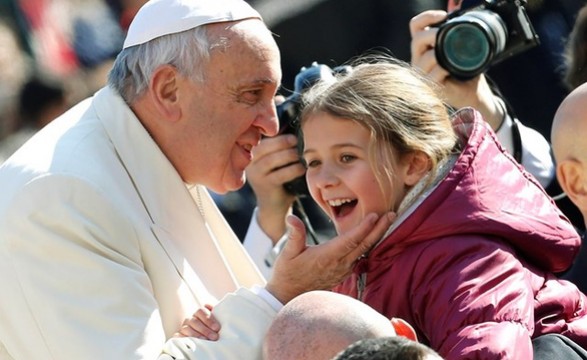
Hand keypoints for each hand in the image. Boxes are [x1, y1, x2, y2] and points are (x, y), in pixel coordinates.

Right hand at [173, 304, 219, 340]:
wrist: (208, 335)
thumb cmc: (214, 327)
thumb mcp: (217, 319)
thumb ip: (218, 314)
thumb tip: (221, 310)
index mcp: (199, 312)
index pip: (201, 311)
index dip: (209, 319)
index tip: (217, 328)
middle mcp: (190, 319)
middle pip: (194, 321)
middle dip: (205, 330)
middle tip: (214, 337)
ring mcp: (184, 327)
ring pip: (186, 329)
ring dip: (196, 335)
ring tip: (205, 341)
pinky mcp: (179, 336)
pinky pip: (178, 336)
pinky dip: (182, 339)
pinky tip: (191, 342)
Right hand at [246, 134, 305, 242]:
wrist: (274, 207)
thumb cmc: (279, 180)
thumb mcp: (276, 162)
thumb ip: (279, 148)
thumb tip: (294, 130)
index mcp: (251, 155)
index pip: (261, 140)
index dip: (276, 136)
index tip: (292, 134)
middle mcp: (249, 165)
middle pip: (263, 148)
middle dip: (282, 142)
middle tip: (296, 140)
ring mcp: (255, 176)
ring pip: (271, 160)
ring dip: (288, 155)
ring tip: (300, 154)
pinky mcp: (264, 187)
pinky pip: (279, 175)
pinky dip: (292, 170)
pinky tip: (301, 168)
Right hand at [265, 212, 394, 303]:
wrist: (289, 295)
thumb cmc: (288, 273)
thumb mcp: (288, 253)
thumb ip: (294, 235)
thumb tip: (291, 217)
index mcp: (327, 256)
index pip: (350, 240)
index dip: (364, 228)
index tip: (375, 215)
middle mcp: (339, 263)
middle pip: (364, 245)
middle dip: (379, 228)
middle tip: (392, 214)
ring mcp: (343, 269)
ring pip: (365, 250)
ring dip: (377, 235)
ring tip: (387, 220)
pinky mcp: (344, 271)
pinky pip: (361, 256)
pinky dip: (369, 243)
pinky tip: (374, 234)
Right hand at [409, 9, 502, 129]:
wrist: (473, 94)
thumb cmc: (467, 70)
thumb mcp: (463, 47)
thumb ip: (458, 32)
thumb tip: (459, 7)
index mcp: (425, 47)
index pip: (415, 26)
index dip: (426, 17)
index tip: (444, 16)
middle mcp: (419, 59)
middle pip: (417, 39)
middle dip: (433, 34)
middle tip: (448, 34)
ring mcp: (422, 74)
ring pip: (425, 58)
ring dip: (440, 54)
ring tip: (453, 57)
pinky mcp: (429, 86)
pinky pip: (433, 74)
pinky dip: (443, 70)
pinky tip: (451, 71)